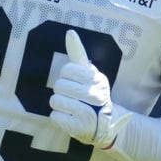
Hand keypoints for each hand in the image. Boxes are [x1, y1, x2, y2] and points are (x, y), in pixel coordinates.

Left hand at [49, 30, 132, 147]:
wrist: (106, 124)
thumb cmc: (93, 93)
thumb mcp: (90, 74)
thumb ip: (78, 54)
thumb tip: (70, 32)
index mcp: (96, 79)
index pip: (67, 70)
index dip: (66, 76)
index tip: (75, 82)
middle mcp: (94, 95)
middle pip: (59, 85)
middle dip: (61, 91)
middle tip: (72, 97)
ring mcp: (88, 113)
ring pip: (55, 100)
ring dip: (59, 104)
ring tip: (71, 107)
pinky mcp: (79, 128)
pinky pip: (55, 116)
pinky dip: (58, 117)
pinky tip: (69, 117)